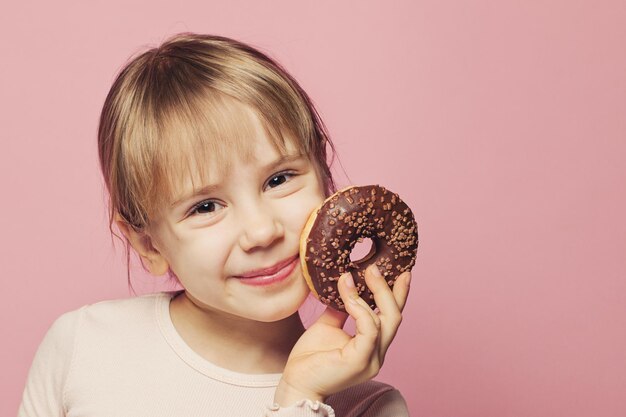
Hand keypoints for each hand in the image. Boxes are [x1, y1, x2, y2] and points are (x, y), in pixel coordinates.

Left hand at [274, 265, 411, 405]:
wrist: (296, 382)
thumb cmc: (311, 358)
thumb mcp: (328, 325)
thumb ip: (341, 308)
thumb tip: (346, 284)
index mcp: (373, 345)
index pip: (392, 316)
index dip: (399, 294)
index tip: (402, 271)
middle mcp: (377, 353)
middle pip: (394, 316)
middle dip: (387, 289)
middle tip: (375, 267)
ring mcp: (372, 359)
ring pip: (386, 320)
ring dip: (370, 294)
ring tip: (353, 276)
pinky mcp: (360, 361)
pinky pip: (369, 329)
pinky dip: (360, 309)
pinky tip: (348, 297)